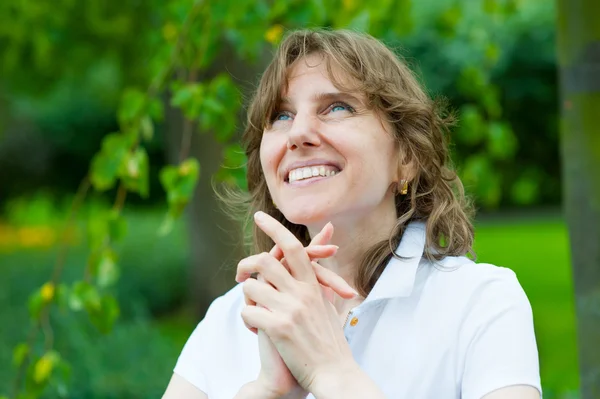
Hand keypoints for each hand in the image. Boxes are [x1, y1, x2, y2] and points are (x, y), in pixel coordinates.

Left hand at [239, 212, 357, 392]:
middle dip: (246, 263)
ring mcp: (290, 309)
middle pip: (266, 260)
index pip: (293, 247)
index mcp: (313, 285)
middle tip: (239, 273)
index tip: (259, 216)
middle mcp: (302, 292)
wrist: (335, 374)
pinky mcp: (278, 328)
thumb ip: (322, 282)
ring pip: (251, 286)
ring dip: (246, 298)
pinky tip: (256, 331)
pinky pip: (248, 313)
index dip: (275, 228)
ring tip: (253, 311)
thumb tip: (322, 265)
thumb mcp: (329, 305)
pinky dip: (247, 320)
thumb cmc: (330, 342)